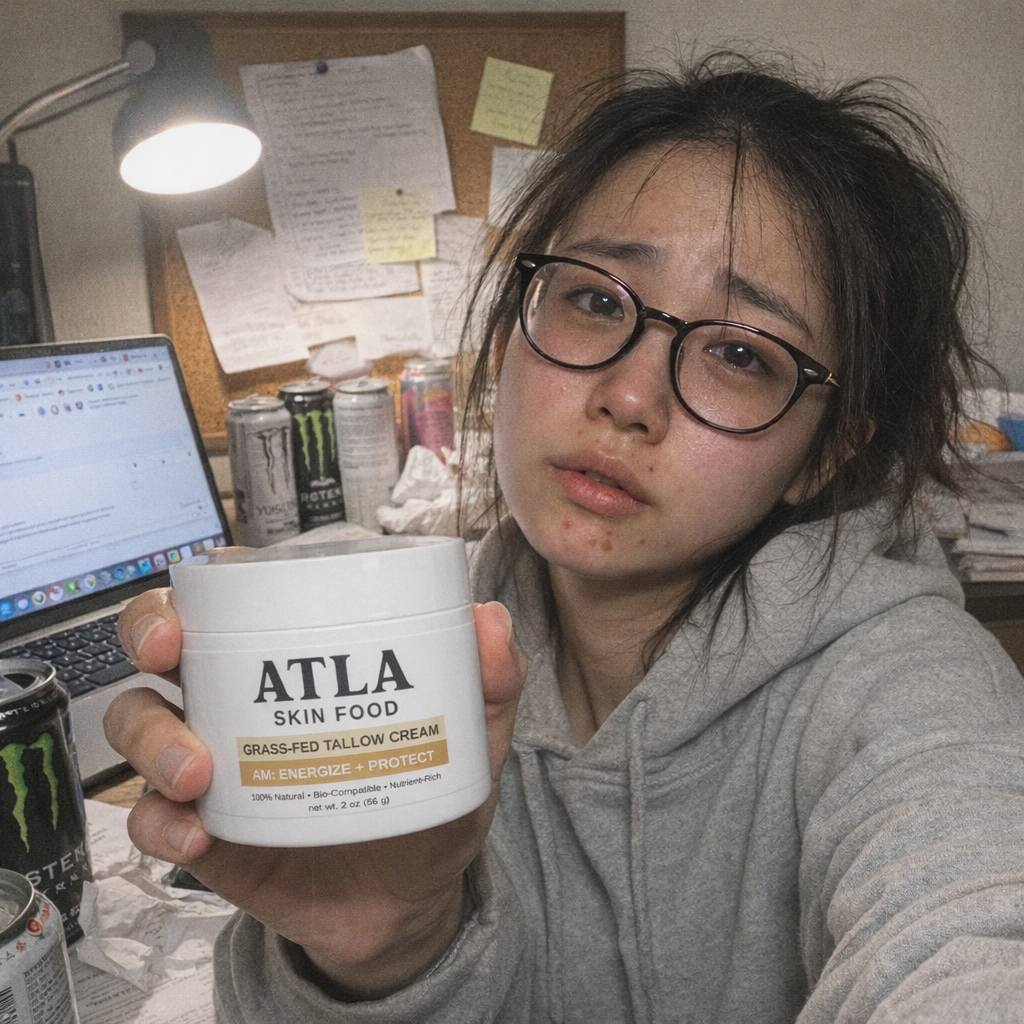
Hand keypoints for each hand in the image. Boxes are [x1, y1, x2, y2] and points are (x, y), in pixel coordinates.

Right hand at [105, 588, 525, 997]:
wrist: (408, 903)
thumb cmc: (429, 799)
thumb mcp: (470, 741)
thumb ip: (490, 685)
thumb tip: (489, 621)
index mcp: (299, 660)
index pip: (234, 595)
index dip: (205, 578)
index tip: (206, 582)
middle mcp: (245, 697)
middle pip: (165, 641)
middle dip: (150, 630)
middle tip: (169, 651)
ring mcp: (216, 762)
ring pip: (140, 721)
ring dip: (152, 736)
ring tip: (198, 770)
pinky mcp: (202, 829)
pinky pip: (151, 816)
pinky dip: (159, 820)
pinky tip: (196, 835)